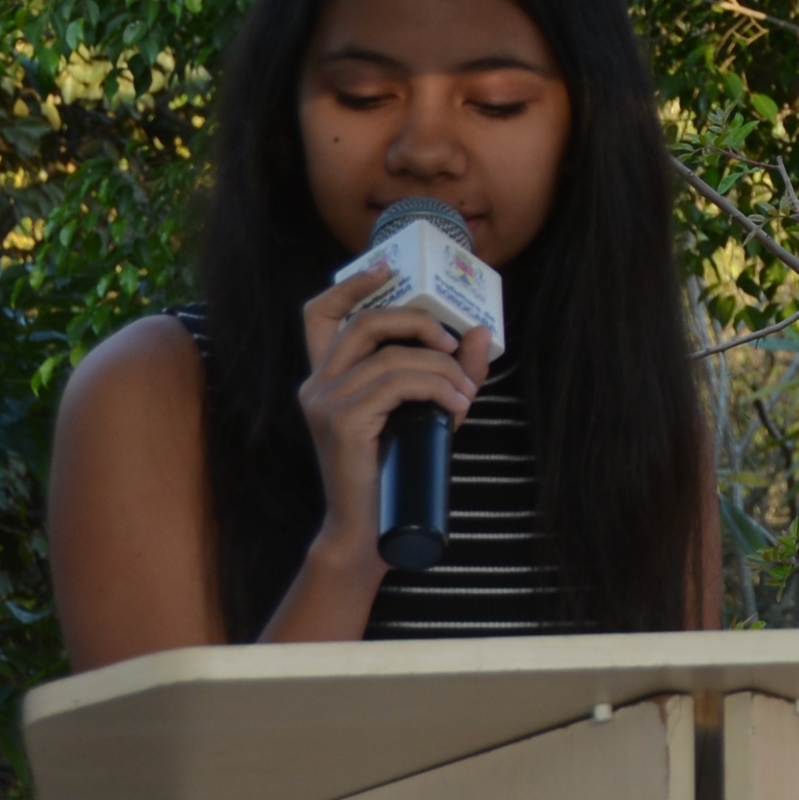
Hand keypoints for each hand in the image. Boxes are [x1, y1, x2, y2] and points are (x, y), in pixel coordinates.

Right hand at [293, 266, 499, 564]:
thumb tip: (481, 332)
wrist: (370, 531)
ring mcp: (324, 402)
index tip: (385, 268)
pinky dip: (435, 388)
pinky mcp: (341, 421)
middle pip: (363, 324)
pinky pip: (395, 384)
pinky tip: (455, 406)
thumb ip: (452, 374)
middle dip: (417, 323)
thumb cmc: (397, 472)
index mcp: (328, 378)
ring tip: (465, 394)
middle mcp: (317, 384)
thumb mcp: (429, 414)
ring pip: (390, 357)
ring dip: (440, 370)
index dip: (350, 286)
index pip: (318, 315)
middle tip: (453, 346)